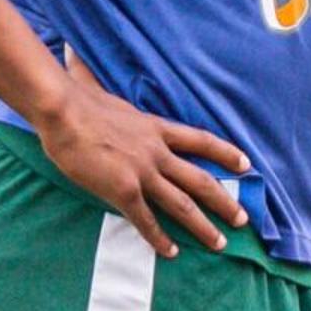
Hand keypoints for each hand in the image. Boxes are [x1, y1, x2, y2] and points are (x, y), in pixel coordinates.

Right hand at [35, 55, 249, 256]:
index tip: (246, 164)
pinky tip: (171, 252)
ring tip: (220, 243)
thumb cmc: (76, 99)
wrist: (63, 111)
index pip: (200, 141)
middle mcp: (157, 152)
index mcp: (155, 128)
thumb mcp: (101, 91)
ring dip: (203, 227)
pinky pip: (147, 220)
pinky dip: (160, 239)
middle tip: (243, 219)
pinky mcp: (124, 190)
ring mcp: (143, 172)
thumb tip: (78, 57)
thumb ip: (101, 87)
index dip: (225, 153)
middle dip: (225, 202)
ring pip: (182, 205)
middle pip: (200, 180)